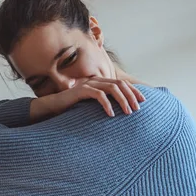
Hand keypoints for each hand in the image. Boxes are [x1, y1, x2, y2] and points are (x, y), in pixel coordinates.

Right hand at [31, 78, 145, 121]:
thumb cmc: (72, 109)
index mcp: (100, 83)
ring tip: (128, 112)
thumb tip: (121, 111)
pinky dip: (107, 104)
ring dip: (122, 100)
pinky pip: (98, 95)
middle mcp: (95, 81)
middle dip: (131, 96)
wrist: (53, 107)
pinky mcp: (81, 91)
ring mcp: (88, 84)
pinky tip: (111, 114)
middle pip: (119, 84)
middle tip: (137, 109)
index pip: (121, 83)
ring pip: (112, 88)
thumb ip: (103, 104)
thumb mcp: (91, 106)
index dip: (133, 91)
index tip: (143, 101)